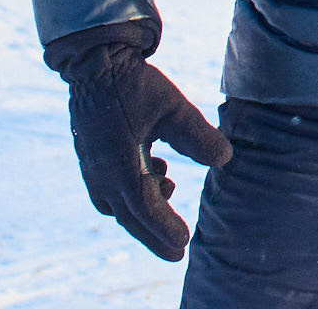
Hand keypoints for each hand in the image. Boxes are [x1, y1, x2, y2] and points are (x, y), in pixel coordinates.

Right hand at [52, 40, 231, 260]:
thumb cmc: (133, 84)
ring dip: (145, 210)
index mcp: (119, 164)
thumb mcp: (172, 106)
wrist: (94, 65)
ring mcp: (93, 169)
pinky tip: (158, 171)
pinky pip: (112, 191)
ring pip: (120, 205)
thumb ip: (197, 134)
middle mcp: (101, 174)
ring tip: (172, 189)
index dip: (164, 227)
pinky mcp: (92, 160)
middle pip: (129, 217)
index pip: (144, 207)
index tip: (184, 243)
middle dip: (154, 236)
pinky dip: (134, 193)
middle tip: (178, 253)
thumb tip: (225, 160)